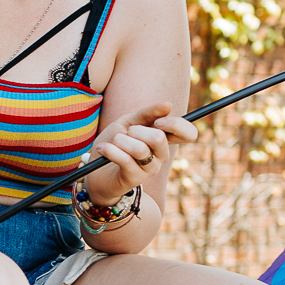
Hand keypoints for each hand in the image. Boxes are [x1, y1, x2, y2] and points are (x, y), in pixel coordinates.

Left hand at [83, 102, 197, 204]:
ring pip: (140, 149)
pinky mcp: (135, 179)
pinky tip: (103, 148)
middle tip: (126, 133)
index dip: (176, 124)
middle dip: (136, 130)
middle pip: (159, 138)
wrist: (95, 168)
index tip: (157, 121)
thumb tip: (168, 105)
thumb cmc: (115, 142)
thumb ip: (147, 114)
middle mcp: (161, 155)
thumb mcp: (128, 122)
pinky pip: (125, 159)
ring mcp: (150, 169)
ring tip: (113, 142)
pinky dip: (110, 150)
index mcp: (164, 140)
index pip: (189, 134)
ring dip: (121, 140)